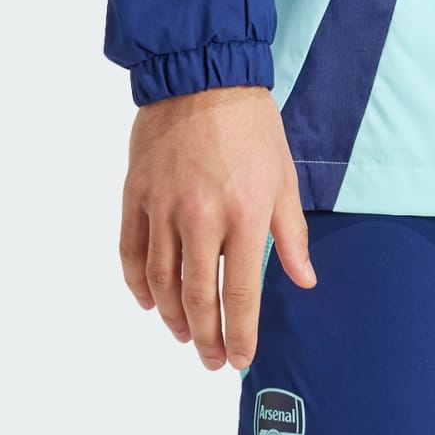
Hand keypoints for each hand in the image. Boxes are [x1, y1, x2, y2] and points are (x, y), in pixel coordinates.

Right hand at [119, 84, 316, 368]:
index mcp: (244, 213)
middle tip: (210, 360)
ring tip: (184, 334)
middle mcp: (201, 217)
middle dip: (205, 338)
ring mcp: (163, 207)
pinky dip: (137, 284)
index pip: (239, 293)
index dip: (240, 334)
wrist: (203, 74)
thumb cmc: (251, 124)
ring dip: (171, 317)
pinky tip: (149, 301)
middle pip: (197, 298)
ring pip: (160, 282)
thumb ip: (291, 233)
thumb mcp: (283, 175)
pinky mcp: (136, 194)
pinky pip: (130, 252)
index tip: (240, 358)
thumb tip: (303, 280)